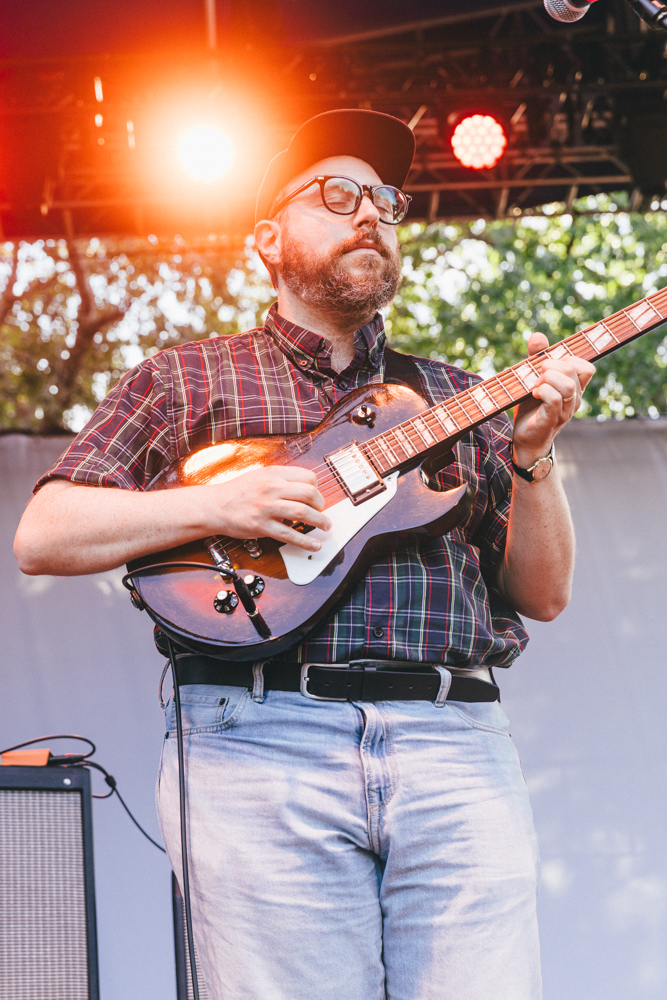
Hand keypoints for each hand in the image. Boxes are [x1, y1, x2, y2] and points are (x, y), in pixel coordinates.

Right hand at [198, 465, 330, 551]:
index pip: (308, 477)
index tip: (317, 497)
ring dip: (319, 521)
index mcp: (274, 474)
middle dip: (321, 504)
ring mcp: (266, 507)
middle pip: (309, 493)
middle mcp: (271, 488)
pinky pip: (288, 535)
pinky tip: (314, 544)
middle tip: (322, 512)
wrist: (215, 506)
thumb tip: (305, 489)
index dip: (317, 488)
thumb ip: (282, 480)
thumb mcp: (261, 476)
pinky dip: (305, 541)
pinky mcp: (261, 526)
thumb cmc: (238, 492)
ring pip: (302, 513)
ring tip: (325, 526)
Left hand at [511, 332, 595, 467]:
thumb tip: (538, 336)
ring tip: (535, 385)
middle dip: (552, 365)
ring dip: (547, 378)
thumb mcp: (533, 378)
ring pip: (568, 385)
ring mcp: (566, 411)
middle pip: (574, 370)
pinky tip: (533, 393)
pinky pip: (554, 399)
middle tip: (537, 373)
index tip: (549, 363)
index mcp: (575, 388)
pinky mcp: (552, 420)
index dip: (570, 358)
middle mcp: (575, 399)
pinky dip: (542, 391)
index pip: (587, 366)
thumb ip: (537, 357)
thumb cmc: (531, 407)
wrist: (525, 439)